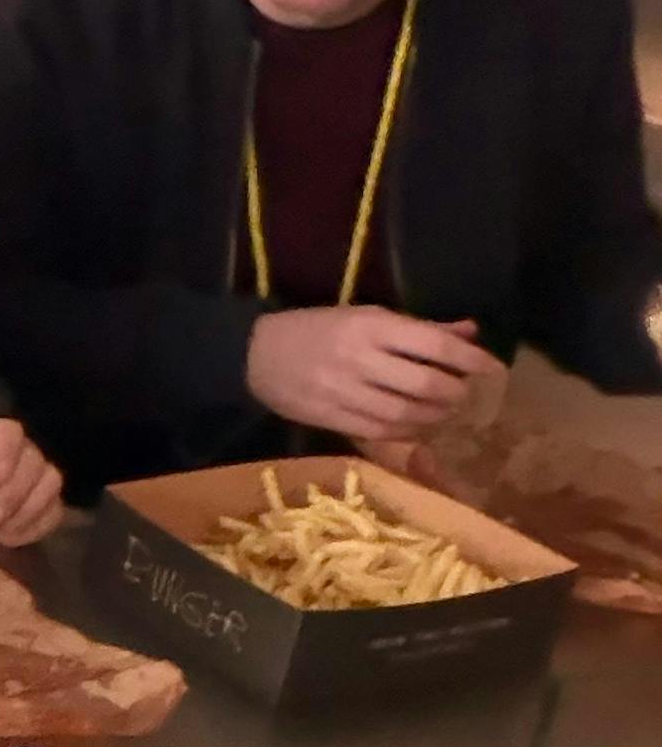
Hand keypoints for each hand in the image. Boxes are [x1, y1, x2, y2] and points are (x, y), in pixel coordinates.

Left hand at [0, 416, 63, 546]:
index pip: (10, 431)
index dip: (7, 451)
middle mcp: (19, 452)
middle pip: (34, 460)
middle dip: (12, 494)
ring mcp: (36, 477)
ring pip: (51, 482)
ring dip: (27, 510)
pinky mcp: (47, 503)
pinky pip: (55, 510)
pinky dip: (36, 526)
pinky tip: (9, 539)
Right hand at [244, 307, 502, 441]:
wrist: (253, 354)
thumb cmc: (316, 329)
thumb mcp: (364, 316)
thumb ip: (419, 328)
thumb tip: (470, 332)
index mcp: (370, 325)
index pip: (435, 346)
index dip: (471, 359)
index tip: (493, 368)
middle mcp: (359, 358)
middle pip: (426, 385)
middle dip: (455, 393)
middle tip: (462, 393)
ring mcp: (343, 391)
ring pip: (406, 414)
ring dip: (435, 416)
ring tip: (443, 411)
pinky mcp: (331, 417)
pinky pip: (381, 431)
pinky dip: (408, 431)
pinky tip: (415, 425)